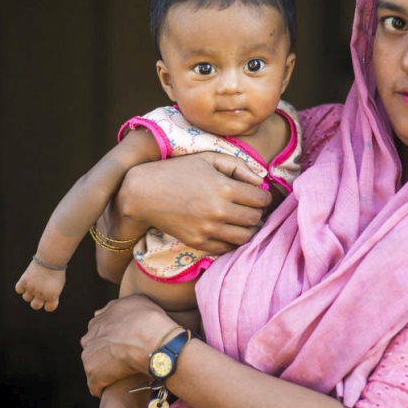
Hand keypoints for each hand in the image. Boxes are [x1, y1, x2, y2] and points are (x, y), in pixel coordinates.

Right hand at [15, 260, 64, 311]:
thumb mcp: (58, 285)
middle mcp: (42, 294)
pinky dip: (21, 286)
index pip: (49, 308)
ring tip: (34, 282)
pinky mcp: (24, 281)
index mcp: (53, 296)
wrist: (51, 258)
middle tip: (39, 291)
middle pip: (35, 306)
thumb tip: (42, 300)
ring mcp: (32, 288)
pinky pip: (19, 290)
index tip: (48, 296)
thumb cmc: (56, 270)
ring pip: (26, 298)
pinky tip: (27, 280)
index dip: (48, 302)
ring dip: (29, 292)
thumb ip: (51, 294)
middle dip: (37, 300)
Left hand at [80, 295, 177, 396]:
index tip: (124, 345)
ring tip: (122, 376)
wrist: (150, 340)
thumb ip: (124, 305)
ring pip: (94, 366)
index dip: (112, 339)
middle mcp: (90, 335)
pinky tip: (118, 386)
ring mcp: (89, 355)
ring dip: (105, 371)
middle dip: (104, 354)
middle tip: (123, 360)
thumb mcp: (138, 300)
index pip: (99, 331)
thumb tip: (123, 309)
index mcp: (99, 320)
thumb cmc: (150, 320)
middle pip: (94, 348)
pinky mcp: (93, 373)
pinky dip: (105, 387)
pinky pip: (96, 385)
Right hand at [118, 152, 270, 254]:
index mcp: (224, 187)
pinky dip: (232, 240)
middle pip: (256, 219)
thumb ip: (238, 166)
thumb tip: (261, 181)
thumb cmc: (178, 171)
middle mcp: (218, 211)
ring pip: (245, 237)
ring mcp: (208, 230)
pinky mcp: (199, 243)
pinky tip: (228, 229)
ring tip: (243, 220)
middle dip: (258, 212)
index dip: (264, 196)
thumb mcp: (208, 159)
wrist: (144, 194)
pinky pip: (227, 248)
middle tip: (252, 207)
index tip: (259, 195)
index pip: (261, 199)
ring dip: (249, 229)